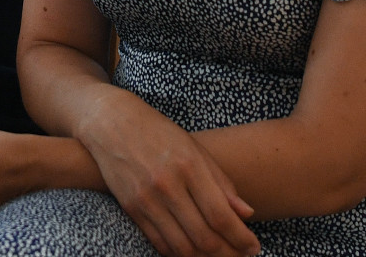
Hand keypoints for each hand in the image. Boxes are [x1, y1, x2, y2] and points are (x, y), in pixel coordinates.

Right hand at [77, 93, 258, 256]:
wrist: (112, 123)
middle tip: (241, 256)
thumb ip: (222, 183)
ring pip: (182, 247)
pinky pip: (160, 243)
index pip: (220, 215)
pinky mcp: (131, 209)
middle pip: (203, 237)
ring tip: (219, 255)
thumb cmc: (160, 132)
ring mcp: (146, 200)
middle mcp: (167, 185)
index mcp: (189, 166)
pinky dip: (179, 253)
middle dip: (228, 253)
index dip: (241, 238)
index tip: (254, 248)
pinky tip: (193, 251)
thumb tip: (247, 213)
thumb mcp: (196, 149)